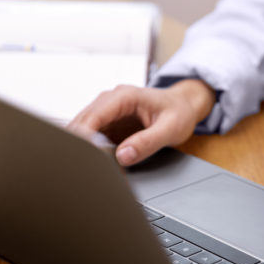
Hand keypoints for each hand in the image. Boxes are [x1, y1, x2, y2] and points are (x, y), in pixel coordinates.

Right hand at [67, 79, 214, 165]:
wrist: (183, 106)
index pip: (94, 115)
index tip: (83, 155)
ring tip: (90, 167)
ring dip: (84, 147)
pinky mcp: (108, 123)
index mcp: (125, 96)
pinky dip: (92, 150)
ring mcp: (108, 112)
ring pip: (84, 130)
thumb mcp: (170, 129)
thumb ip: (148, 142)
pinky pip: (93, 137)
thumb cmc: (179, 112)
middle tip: (84, 167)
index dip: (84, 136)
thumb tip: (123, 156)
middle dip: (80, 144)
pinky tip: (97, 163)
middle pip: (83, 122)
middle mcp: (111, 100)